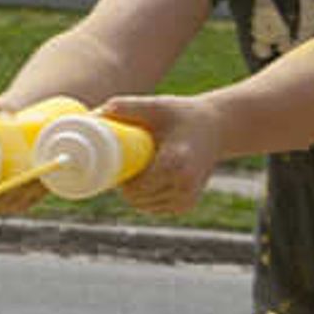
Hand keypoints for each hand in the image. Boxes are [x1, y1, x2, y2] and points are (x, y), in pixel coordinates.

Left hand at [97, 93, 217, 218]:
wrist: (217, 128)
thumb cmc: (183, 114)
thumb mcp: (157, 106)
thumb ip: (128, 106)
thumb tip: (96, 113)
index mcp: (176, 164)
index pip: (135, 187)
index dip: (119, 179)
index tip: (112, 165)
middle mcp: (184, 186)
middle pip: (137, 199)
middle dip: (124, 186)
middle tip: (120, 166)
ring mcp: (187, 198)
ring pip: (144, 206)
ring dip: (135, 193)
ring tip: (134, 170)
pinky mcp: (187, 205)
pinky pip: (155, 207)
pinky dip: (146, 197)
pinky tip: (147, 179)